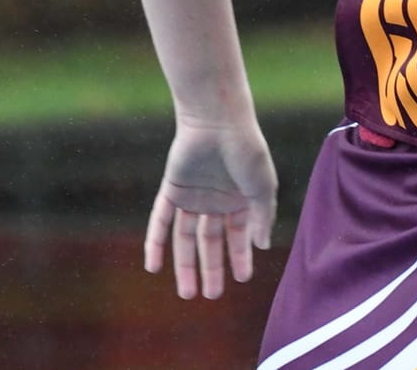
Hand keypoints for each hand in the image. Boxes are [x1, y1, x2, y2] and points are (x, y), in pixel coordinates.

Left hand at [144, 117, 277, 298]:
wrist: (218, 121)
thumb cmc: (247, 150)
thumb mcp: (262, 187)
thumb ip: (262, 216)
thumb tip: (263, 246)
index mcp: (240, 199)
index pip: (239, 235)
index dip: (240, 256)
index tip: (242, 278)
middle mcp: (215, 201)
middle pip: (211, 241)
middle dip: (213, 268)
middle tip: (213, 295)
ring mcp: (192, 196)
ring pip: (186, 238)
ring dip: (185, 265)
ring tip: (188, 293)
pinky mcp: (172, 190)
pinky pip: (160, 221)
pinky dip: (156, 243)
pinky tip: (153, 267)